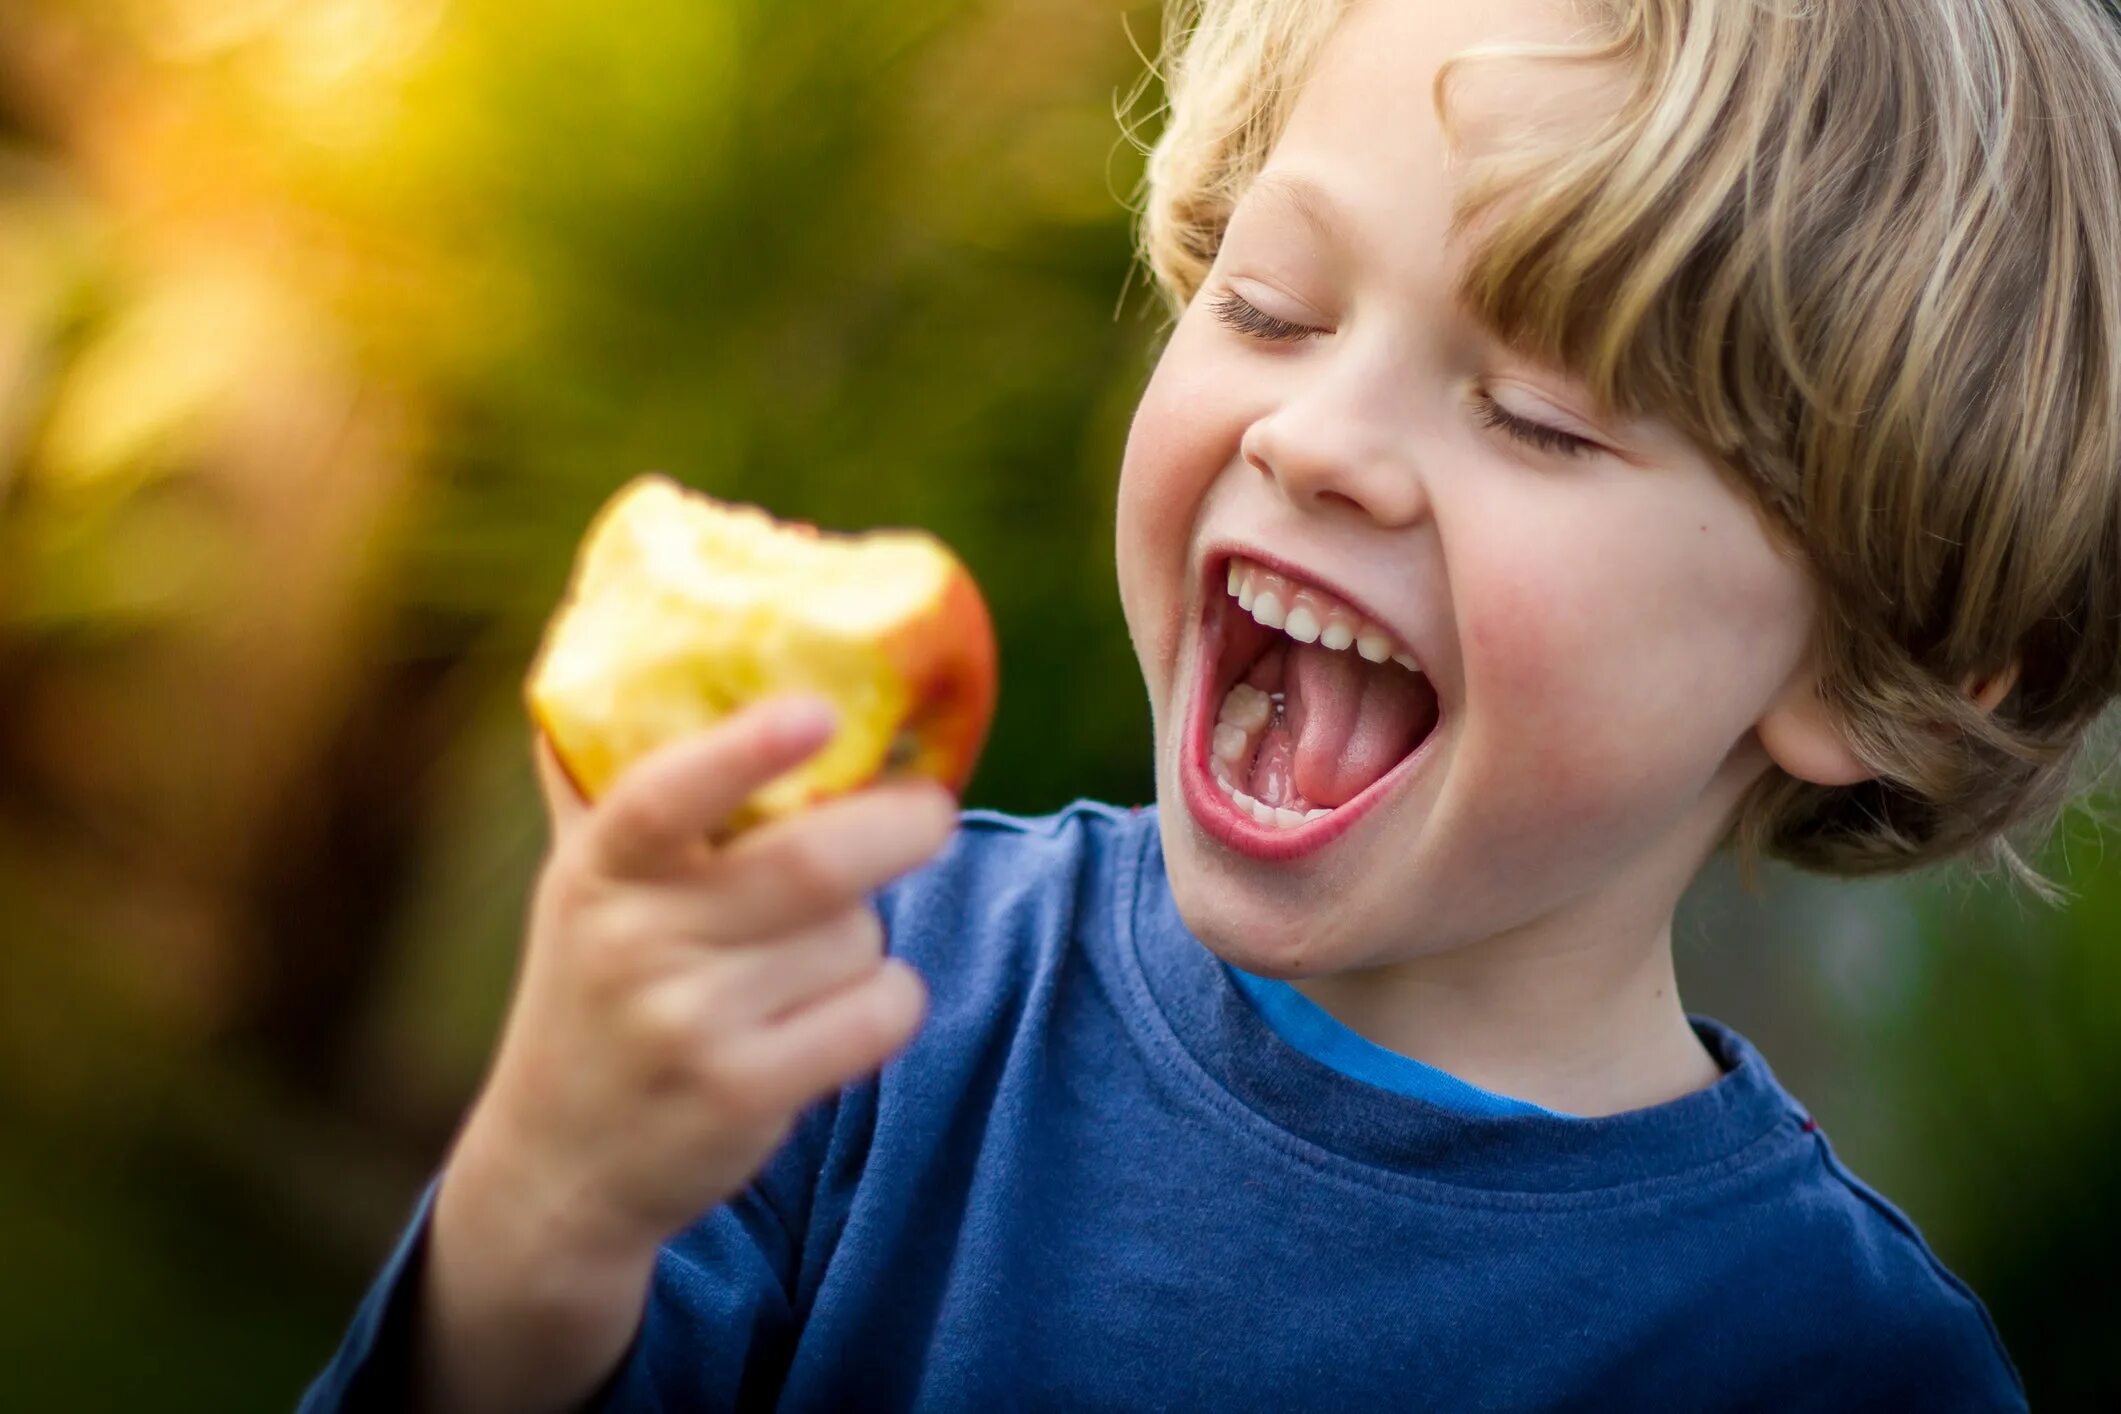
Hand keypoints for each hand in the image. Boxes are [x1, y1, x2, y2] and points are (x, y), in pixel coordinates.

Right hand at [415, 697, 954, 1413]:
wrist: (559, 1165)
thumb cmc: (597, 985)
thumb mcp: (582, 884)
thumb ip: (613, 779)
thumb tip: (629, 629)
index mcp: (599, 870)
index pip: (660, 797)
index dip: (742, 750)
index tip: (814, 710)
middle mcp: (636, 944)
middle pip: (810, 865)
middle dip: (899, 825)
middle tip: (931, 809)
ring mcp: (688, 1026)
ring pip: (855, 938)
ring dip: (870, 932)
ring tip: (821, 948)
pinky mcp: (743, 1095)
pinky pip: (877, 1014)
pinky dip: (892, 1000)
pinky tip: (852, 1007)